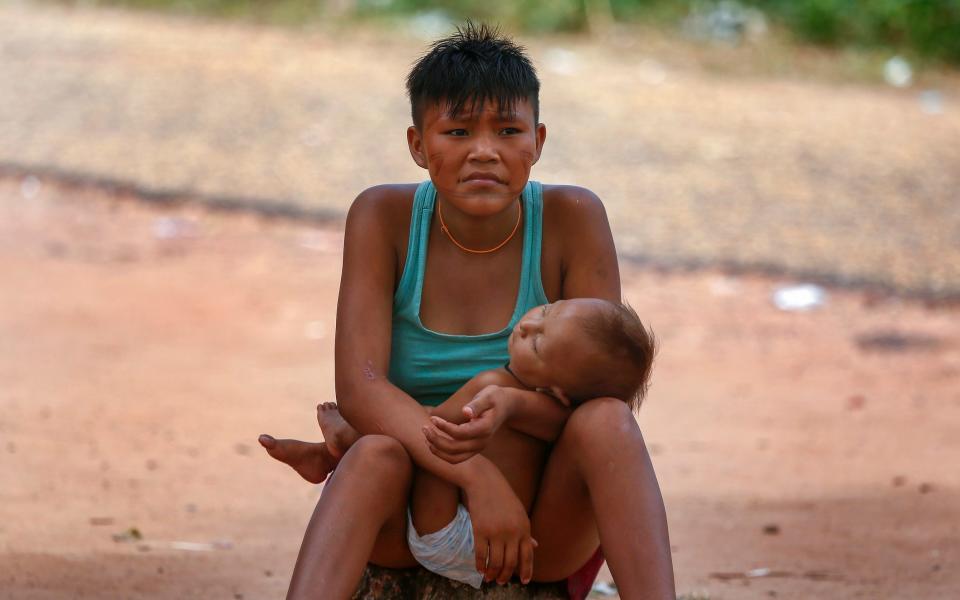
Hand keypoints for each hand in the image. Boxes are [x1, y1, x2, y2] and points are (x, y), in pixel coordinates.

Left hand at [424, 385, 514, 462]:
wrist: (506, 406)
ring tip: (426, 436)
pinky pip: (456, 458)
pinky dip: (442, 454)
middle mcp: (482, 442)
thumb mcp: (488, 395)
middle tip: (424, 428)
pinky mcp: (474, 449)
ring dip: (437, 450)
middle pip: (454, 448)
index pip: (460, 433)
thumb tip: (465, 412)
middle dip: (436, 440)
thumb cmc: (495, 397)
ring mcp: (479, 447)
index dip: (444, 427)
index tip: (433, 418)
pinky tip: (432, 443)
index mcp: (485, 428)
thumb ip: (477, 405)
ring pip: (454, 458)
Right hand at [462, 462, 536, 584]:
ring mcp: (496, 532)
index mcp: (524, 528)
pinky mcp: (480, 531)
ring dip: (493, 573)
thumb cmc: (503, 496)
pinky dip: (481, 566)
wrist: (484, 481)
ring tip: (490, 578)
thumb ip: (525, 531)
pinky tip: (480, 570)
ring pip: (496, 562)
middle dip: (506, 575)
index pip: (527, 556)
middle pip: (511, 563)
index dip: (526, 571)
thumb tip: (535, 546)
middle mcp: (512, 532)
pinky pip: (481, 555)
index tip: (524, 582)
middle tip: (502, 581)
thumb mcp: (519, 512)